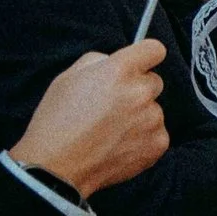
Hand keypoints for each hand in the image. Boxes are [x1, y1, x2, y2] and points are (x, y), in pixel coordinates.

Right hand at [9, 41, 169, 197]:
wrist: (57, 165)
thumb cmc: (57, 121)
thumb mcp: (68, 77)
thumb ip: (98, 62)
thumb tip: (115, 62)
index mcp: (119, 71)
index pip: (154, 50)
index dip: (146, 55)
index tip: (141, 62)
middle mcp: (140, 92)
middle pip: (154, 81)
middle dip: (137, 88)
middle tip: (113, 104)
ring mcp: (152, 119)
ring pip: (154, 109)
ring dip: (139, 115)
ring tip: (110, 129)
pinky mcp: (158, 143)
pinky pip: (157, 132)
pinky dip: (142, 137)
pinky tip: (118, 143)